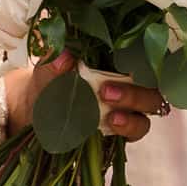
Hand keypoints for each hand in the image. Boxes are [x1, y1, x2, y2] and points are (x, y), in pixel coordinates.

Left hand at [5, 53, 168, 141]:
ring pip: (149, 108)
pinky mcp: (123, 129)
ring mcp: (128, 106)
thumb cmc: (49, 80)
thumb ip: (54, 63)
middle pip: (149, 85)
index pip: (141, 56)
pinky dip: (129, 129)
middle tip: (106, 93)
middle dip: (134, 91)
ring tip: (112, 118)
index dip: (140, 58)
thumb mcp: (47, 70)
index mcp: (115, 60)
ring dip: (134, 113)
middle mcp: (128, 81)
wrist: (37, 108)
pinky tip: (113, 127)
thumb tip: (65, 56)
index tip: (119, 63)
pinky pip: (137, 130)